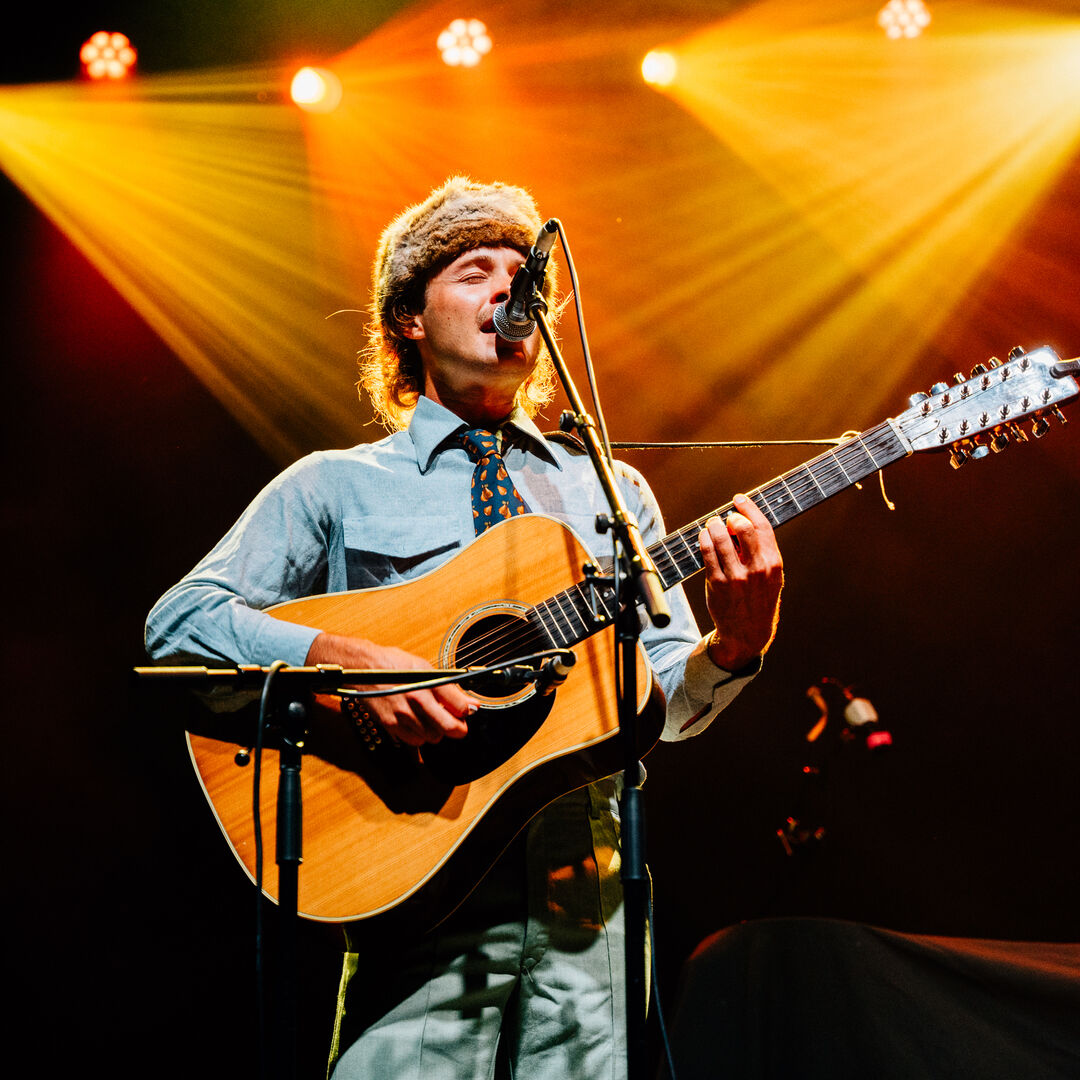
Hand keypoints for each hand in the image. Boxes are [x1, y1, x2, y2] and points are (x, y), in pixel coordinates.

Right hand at [305, 632, 476, 746]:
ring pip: (432, 737)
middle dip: (457, 728)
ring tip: (432, 718)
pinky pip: (414, 741)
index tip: (468, 710)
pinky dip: (420, 736)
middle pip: (448, 728)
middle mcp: (415, 701)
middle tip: (457, 722)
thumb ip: (448, 688)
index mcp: (426, 683)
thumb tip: (470, 703)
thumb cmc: (393, 665)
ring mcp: (402, 715)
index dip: (468, 711)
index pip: (459, 707)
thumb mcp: (424, 668)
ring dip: (437, 731)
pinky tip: (417, 723)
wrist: (362, 668)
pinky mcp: (390, 725)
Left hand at [698, 494, 783, 671]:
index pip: (762, 526)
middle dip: (730, 517)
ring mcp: (736, 577)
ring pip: (720, 538)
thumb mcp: (770, 577)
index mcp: (773, 564)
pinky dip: (703, 539)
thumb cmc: (759, 599)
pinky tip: (703, 537)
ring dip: (713, 526)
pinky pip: (707, 552)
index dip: (749, 508)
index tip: (739, 499)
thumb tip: (740, 522)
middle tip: (724, 518)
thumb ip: (760, 551)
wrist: (748, 634)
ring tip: (711, 526)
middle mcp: (756, 569)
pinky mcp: (717, 584)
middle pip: (741, 528)